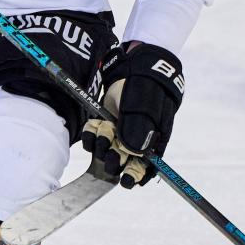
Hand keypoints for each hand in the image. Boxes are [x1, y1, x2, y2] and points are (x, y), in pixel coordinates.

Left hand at [82, 42, 184, 187]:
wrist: (135, 62)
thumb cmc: (148, 85)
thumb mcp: (146, 105)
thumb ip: (140, 128)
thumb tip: (135, 153)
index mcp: (153, 140)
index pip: (147, 166)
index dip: (136, 176)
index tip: (128, 182)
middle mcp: (135, 140)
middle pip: (123, 162)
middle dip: (115, 161)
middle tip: (111, 155)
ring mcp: (118, 131)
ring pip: (106, 150)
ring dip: (101, 146)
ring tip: (103, 132)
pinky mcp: (104, 122)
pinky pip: (93, 137)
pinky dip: (90, 136)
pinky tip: (92, 128)